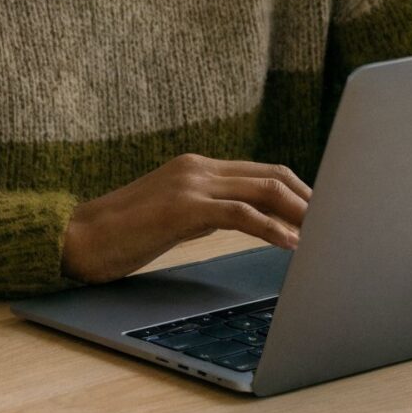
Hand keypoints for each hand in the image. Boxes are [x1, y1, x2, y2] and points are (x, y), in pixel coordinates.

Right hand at [59, 153, 311, 283]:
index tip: (323, 213)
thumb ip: (209, 212)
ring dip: (300, 214)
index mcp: (198, 167)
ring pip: (264, 191)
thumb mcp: (174, 218)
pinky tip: (291, 245)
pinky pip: (241, 215)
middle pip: (273, 176)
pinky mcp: (183, 207)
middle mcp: (198, 167)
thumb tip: (248, 220)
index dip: (299, 191)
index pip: (263, 172)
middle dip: (309, 200)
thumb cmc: (121, 236)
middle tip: (337, 224)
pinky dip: (273, 229)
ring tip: (324, 235)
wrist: (74, 241)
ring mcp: (191, 183)